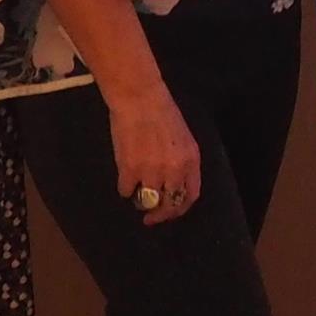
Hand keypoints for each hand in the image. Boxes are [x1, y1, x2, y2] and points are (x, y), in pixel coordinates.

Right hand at [110, 84, 202, 226]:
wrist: (139, 97)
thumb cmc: (161, 113)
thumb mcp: (183, 139)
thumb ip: (182, 163)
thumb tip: (173, 186)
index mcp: (191, 161)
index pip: (191, 196)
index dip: (179, 209)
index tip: (169, 213)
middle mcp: (174, 170)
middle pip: (170, 204)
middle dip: (159, 214)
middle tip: (150, 217)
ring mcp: (151, 171)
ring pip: (147, 200)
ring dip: (140, 199)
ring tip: (136, 189)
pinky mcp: (129, 169)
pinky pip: (126, 190)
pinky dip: (124, 187)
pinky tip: (124, 177)